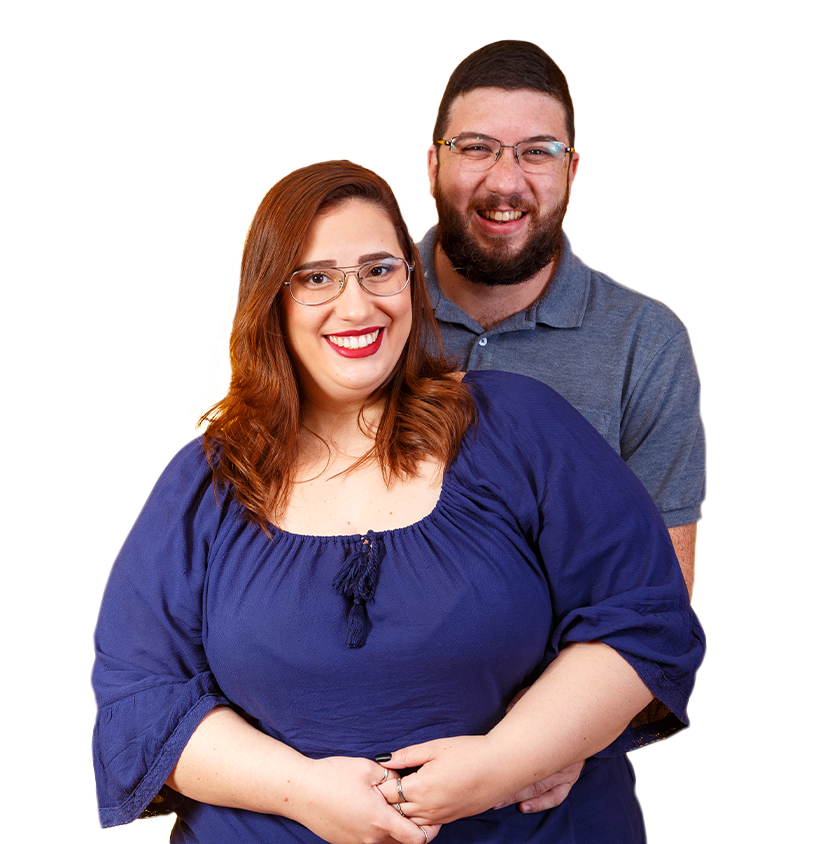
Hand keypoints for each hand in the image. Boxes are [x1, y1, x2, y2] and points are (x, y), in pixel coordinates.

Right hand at [290, 756, 440, 843]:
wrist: (299, 791)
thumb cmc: (333, 776)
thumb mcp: (368, 768)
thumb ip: (393, 778)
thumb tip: (405, 783)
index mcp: (380, 820)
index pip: (417, 839)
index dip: (431, 829)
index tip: (436, 815)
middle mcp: (371, 838)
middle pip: (404, 843)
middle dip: (415, 828)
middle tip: (417, 807)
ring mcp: (357, 843)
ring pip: (388, 843)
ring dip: (396, 829)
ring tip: (395, 807)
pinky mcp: (347, 843)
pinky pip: (371, 841)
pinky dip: (379, 830)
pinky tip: (374, 809)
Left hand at [376, 736, 512, 825]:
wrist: (500, 767)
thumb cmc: (469, 752)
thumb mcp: (435, 747)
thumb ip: (407, 755)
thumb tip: (384, 760)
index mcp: (421, 787)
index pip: (388, 792)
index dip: (380, 783)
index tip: (376, 775)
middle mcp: (428, 807)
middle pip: (395, 810)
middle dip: (386, 799)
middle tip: (381, 786)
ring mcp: (440, 816)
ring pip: (409, 821)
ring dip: (400, 811)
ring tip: (398, 794)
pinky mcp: (450, 819)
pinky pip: (425, 824)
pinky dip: (416, 817)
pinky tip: (417, 802)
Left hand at [499, 686, 583, 810]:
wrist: (587, 707)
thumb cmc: (557, 702)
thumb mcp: (536, 695)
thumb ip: (521, 703)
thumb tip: (507, 712)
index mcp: (548, 741)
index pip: (522, 760)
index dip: (503, 770)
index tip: (486, 774)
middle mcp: (559, 760)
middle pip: (528, 779)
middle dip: (506, 789)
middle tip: (488, 796)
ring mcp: (567, 771)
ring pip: (539, 790)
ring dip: (518, 797)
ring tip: (499, 803)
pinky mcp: (571, 776)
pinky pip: (557, 796)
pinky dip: (541, 803)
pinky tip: (525, 807)